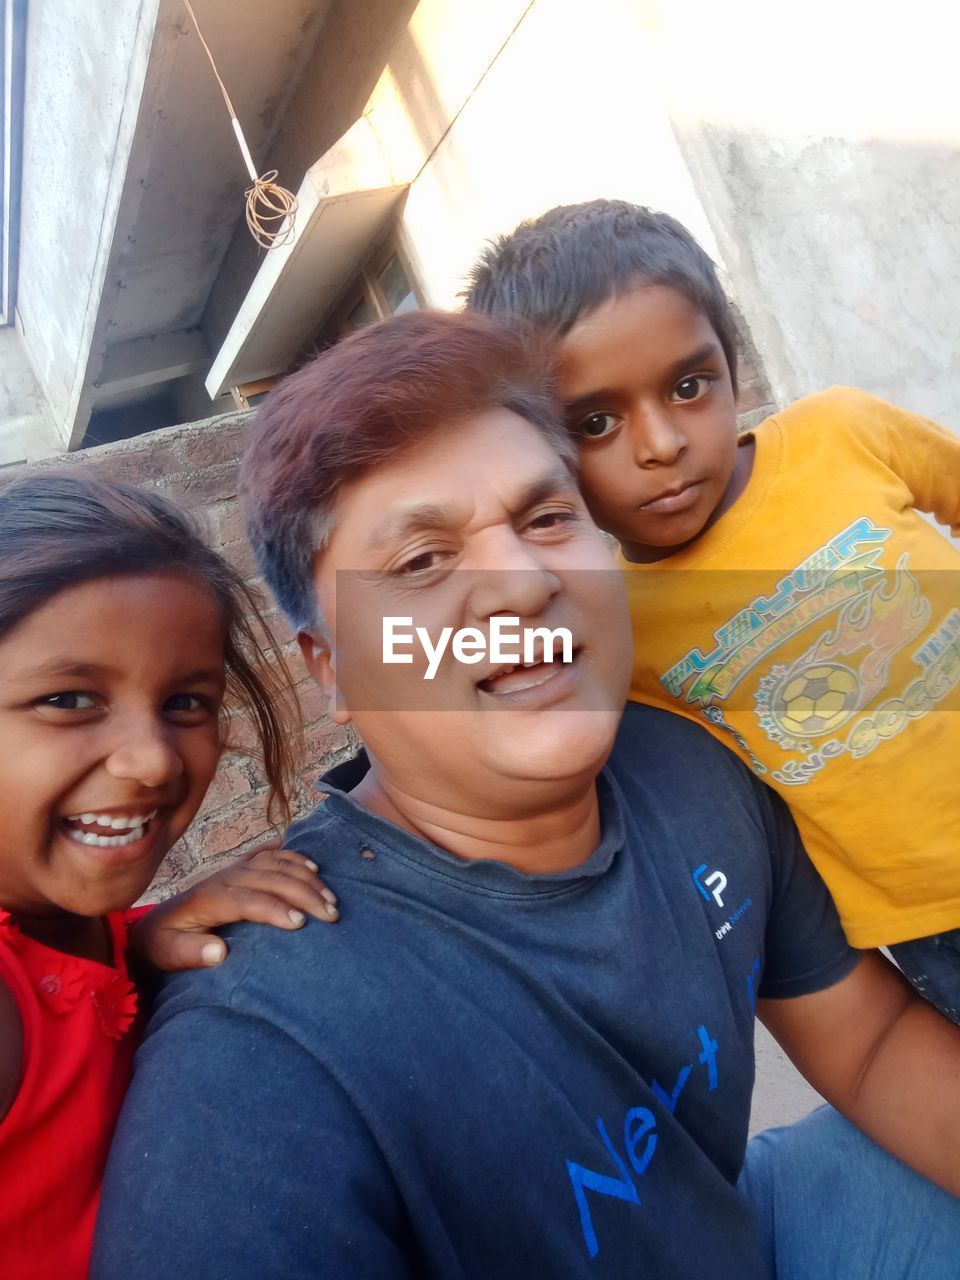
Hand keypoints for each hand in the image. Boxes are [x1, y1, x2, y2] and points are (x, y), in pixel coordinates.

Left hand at [130, 841, 337, 972]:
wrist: (157, 921)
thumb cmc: (166, 942)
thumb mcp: (167, 953)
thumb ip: (190, 954)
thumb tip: (219, 953)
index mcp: (207, 898)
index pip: (246, 899)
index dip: (273, 909)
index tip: (300, 923)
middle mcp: (225, 876)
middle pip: (270, 877)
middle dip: (303, 893)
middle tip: (330, 915)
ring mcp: (236, 867)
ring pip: (277, 863)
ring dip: (307, 878)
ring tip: (331, 900)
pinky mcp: (243, 865)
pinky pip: (273, 852)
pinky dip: (296, 857)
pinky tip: (316, 867)